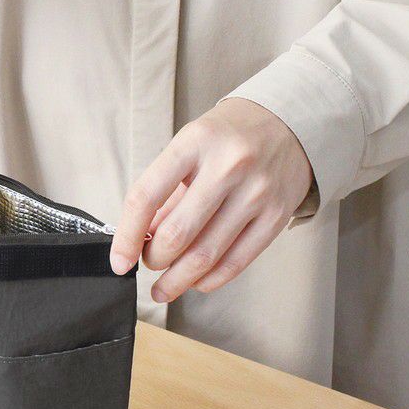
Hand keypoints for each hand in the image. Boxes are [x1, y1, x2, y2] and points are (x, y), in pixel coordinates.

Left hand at [110, 98, 312, 300]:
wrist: (289, 121)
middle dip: (154, 259)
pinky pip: (236, 262)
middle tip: (148, 263)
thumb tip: (139, 240)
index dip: (126, 236)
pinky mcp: (277, 215)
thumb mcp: (188, 148)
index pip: (146, 196)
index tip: (119, 260)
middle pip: (176, 234)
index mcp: (194, 143)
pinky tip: (196, 281)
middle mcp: (227, 166)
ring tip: (165, 287)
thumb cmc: (228, 138)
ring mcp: (255, 192)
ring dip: (178, 279)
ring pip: (206, 255)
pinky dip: (209, 280)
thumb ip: (164, 193)